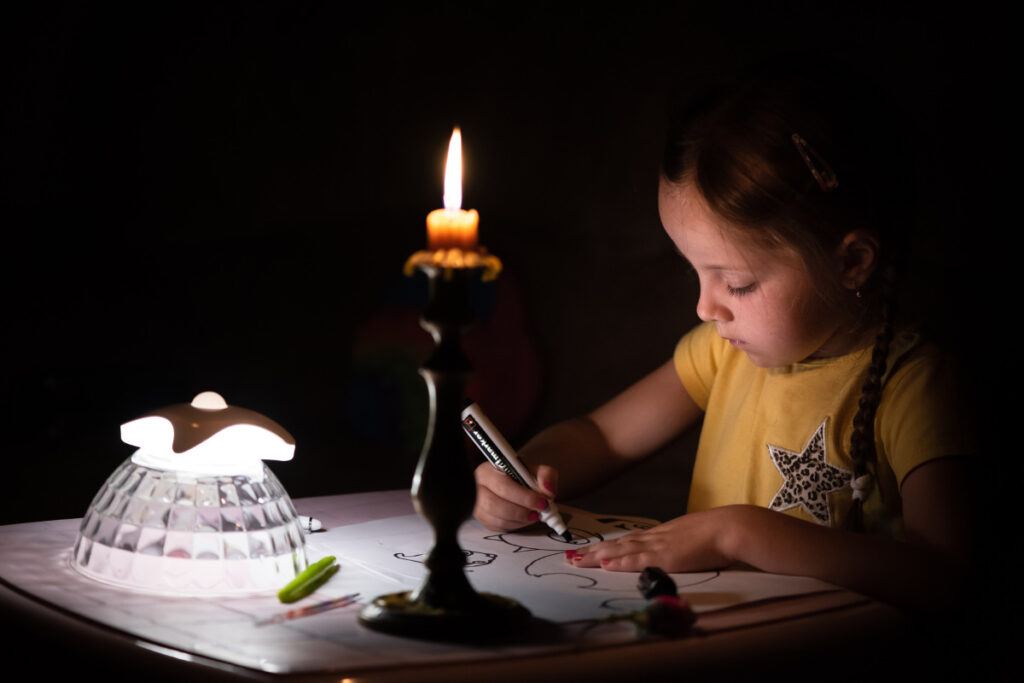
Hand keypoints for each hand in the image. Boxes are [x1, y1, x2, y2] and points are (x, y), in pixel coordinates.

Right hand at [473, 461, 558, 530]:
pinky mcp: (481, 519)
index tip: (542, 502)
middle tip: (538, 513)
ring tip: (533, 516)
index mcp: (488, 471)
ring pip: (496, 518)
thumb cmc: (520, 476)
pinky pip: (497, 527)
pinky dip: (514, 526)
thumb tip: (548, 492)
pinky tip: (523, 519)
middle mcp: (477, 487)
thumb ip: (545, 475)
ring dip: (519, 520)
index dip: (524, 497)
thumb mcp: (535, 470)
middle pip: (494, 504)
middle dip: (521, 511)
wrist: (512, 483)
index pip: (503, 485)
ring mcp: (476, 505)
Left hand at [567, 507, 740, 572]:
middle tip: (568, 557)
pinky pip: (639, 560)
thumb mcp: (691, 539)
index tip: (587, 551)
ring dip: (597, 557)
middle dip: (592, 552)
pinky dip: (621, 563)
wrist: (731, 527)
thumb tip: (671, 553)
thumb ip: (677, 545)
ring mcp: (659, 546)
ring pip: (620, 551)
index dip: (605, 547)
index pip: (625, 541)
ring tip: (575, 561)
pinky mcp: (667, 556)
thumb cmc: (718, 534)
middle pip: (616, 545)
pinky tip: (606, 566)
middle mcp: (654, 538)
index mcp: (659, 535)